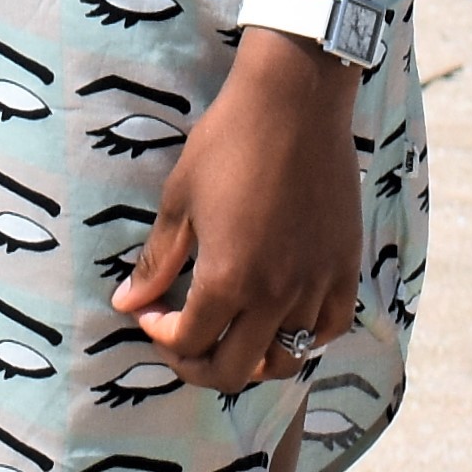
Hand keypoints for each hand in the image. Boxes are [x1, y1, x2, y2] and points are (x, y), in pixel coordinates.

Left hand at [114, 31, 363, 391]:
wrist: (295, 101)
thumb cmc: (228, 142)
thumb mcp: (179, 200)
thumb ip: (156, 261)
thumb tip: (126, 303)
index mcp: (226, 280)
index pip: (188, 342)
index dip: (161, 336)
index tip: (152, 311)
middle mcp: (274, 295)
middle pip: (233, 370)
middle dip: (197, 365)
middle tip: (182, 339)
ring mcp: (316, 285)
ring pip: (286, 358)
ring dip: (252, 358)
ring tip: (233, 334)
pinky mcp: (345, 268)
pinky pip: (330, 328)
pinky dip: (306, 338)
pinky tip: (284, 320)